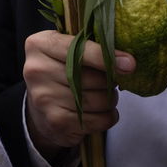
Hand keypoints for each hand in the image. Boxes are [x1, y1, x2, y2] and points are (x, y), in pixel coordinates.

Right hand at [23, 30, 134, 157]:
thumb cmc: (60, 73)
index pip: (77, 48)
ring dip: (109, 100)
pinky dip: (107, 117)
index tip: (130, 64)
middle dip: (109, 82)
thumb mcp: (66, 51)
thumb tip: (127, 62)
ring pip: (98, 100)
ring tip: (101, 97)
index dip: (105, 56)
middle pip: (92, 77)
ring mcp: (44, 97)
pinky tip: (99, 113)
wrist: (40, 109)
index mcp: (39, 45)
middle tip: (107, 82)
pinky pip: (99, 120)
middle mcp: (36, 70)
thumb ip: (90, 48)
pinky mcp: (56, 121)